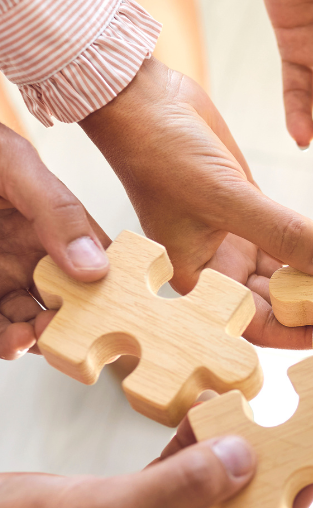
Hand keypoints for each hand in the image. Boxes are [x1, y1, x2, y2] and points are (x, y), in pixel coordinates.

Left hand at [0, 125, 108, 359]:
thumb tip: (95, 267)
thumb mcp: (17, 166)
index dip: (107, 295)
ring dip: (30, 340)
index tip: (104, 315)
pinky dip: (3, 340)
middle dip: (66, 326)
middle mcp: (33, 258)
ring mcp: (2, 277)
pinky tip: (9, 341)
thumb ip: (59, 211)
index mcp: (58, 229)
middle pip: (64, 305)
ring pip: (26, 322)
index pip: (97, 268)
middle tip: (58, 332)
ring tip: (26, 339)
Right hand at [79, 59, 312, 347]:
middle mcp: (218, 265)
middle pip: (276, 299)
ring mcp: (236, 237)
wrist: (142, 98)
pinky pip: (292, 236)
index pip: (252, 322)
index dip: (294, 331)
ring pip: (288, 268)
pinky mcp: (251, 208)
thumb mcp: (227, 198)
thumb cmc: (162, 153)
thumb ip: (284, 234)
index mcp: (198, 279)